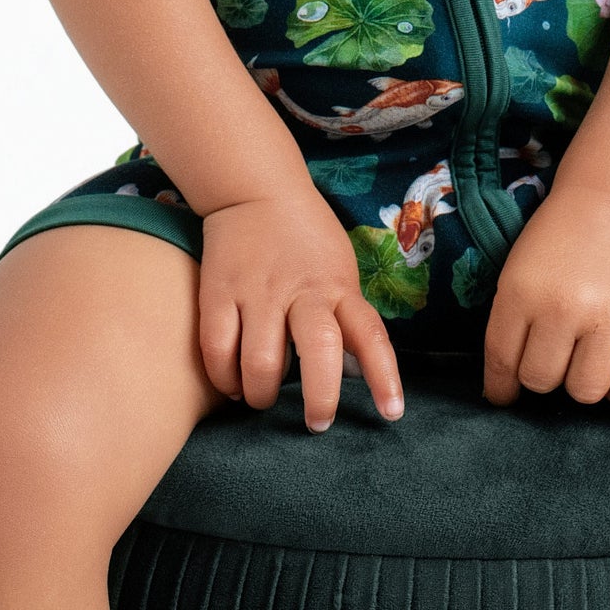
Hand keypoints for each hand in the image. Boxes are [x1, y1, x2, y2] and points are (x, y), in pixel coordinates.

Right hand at [196, 186, 405, 433]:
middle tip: (316, 421)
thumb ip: (345, 313)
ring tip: (261, 397)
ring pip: (261, 362)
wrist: (255, 188)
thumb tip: (353, 372)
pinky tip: (231, 384)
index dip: (384, 377)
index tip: (392, 413)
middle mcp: (302, 291)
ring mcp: (258, 292)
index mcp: (338, 287)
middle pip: (318, 350)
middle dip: (319, 397)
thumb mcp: (339, 268)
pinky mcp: (218, 292)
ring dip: (262, 394)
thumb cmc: (306, 237)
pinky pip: (217, 350)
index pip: (370, 334)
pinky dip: (224, 379)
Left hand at [483, 185, 609, 407]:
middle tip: (550, 360)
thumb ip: (508, 323)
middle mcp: (562, 307)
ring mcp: (608, 315)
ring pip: (586, 390)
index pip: (502, 362)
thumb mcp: (515, 272)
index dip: (500, 388)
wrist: (609, 201)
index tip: (504, 394)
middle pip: (541, 380)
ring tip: (580, 364)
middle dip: (540, 376)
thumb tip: (505, 386)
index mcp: (521, 292)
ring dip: (579, 384)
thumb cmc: (557, 239)